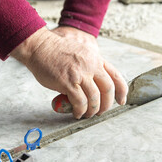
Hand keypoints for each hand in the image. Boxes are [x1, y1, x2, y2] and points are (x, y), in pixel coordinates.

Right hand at [9, 26, 127, 118]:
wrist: (39, 46)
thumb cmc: (55, 52)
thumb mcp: (80, 54)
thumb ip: (89, 67)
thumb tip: (92, 88)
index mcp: (96, 58)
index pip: (115, 76)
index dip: (121, 91)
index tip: (121, 101)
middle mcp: (91, 65)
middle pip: (107, 89)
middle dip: (106, 105)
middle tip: (100, 112)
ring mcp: (80, 74)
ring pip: (94, 98)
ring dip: (92, 110)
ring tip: (86, 114)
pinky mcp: (68, 82)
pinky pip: (80, 102)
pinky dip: (80, 110)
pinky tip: (76, 112)